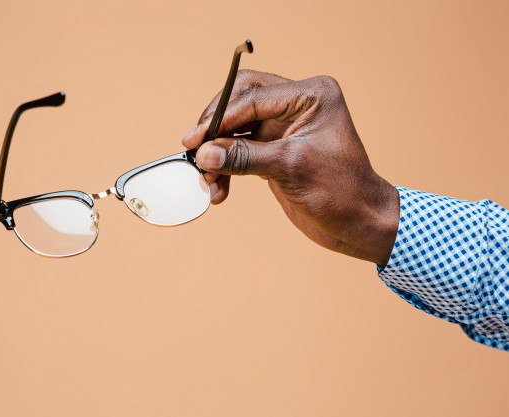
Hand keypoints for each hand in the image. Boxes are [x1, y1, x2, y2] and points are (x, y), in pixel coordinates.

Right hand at [182, 70, 398, 265]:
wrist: (361, 223)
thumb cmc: (343, 192)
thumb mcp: (291, 169)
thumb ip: (244, 158)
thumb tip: (203, 154)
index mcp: (311, 95)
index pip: (253, 96)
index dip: (220, 118)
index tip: (195, 140)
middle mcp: (298, 104)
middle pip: (240, 102)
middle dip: (215, 128)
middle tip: (195, 150)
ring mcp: (285, 127)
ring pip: (237, 128)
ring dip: (218, 153)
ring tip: (207, 180)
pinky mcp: (275, 150)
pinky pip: (241, 150)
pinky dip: (227, 168)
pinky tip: (219, 190)